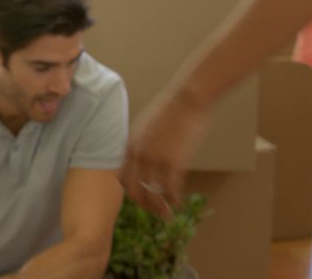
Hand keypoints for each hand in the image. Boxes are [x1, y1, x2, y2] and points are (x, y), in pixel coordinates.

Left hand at [120, 87, 211, 218]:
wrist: (189, 98)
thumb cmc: (173, 109)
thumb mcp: (148, 124)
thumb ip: (143, 142)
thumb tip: (145, 156)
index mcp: (130, 144)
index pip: (122, 177)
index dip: (131, 191)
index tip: (141, 198)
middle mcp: (138, 154)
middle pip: (134, 190)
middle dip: (144, 205)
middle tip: (155, 212)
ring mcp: (155, 158)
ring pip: (152, 193)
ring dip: (160, 207)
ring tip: (168, 214)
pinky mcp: (173, 161)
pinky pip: (171, 189)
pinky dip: (174, 199)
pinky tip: (179, 202)